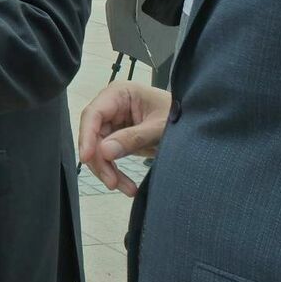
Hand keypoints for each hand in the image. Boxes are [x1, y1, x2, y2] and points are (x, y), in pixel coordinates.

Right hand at [77, 81, 170, 196]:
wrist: (193, 121)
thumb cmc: (180, 114)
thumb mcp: (159, 127)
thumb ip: (134, 138)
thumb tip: (104, 151)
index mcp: (119, 93)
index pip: (94, 114)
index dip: (87, 136)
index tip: (87, 157)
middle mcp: (111, 106)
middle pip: (93, 135)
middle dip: (100, 161)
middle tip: (112, 182)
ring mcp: (113, 122)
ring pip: (98, 149)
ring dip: (107, 170)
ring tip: (125, 188)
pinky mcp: (117, 137)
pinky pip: (108, 156)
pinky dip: (115, 172)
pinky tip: (126, 186)